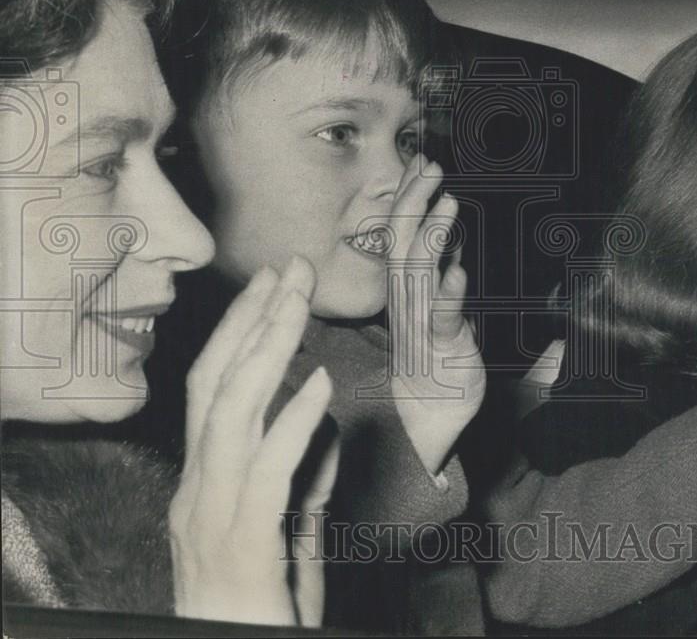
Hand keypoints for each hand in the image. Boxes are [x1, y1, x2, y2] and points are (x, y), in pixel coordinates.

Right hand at [169, 257, 339, 626]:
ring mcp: (211, 520)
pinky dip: (292, 423)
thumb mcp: (286, 535)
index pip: (214, 392)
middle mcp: (198, 493)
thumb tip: (321, 432)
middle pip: (217, 387)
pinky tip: (318, 383)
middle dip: (254, 321)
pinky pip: (267, 474)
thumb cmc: (260, 612)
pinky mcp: (242, 550)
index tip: (272, 288)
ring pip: (232, 415)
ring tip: (298, 301)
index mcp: (205, 487)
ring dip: (268, 350)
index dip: (241, 334)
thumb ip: (302, 484)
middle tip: (289, 269)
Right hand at [384, 154, 485, 475]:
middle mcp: (407, 299)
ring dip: (432, 234)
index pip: (402, 232)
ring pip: (418, 272)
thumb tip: (456, 249)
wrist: (427, 414)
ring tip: (449, 202)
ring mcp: (421, 322)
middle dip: (414, 200)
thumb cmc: (435, 358)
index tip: (420, 162)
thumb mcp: (441, 308)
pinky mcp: (441, 347)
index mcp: (407, 286)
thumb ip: (446, 277)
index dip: (410, 195)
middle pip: (402, 241)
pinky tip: (460, 271)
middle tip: (429, 165)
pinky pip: (441, 317)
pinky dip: (449, 293)